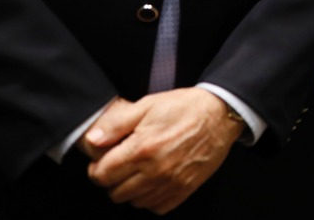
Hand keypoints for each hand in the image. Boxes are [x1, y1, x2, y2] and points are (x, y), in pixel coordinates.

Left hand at [82, 88, 244, 214]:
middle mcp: (154, 170)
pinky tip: (154, 181)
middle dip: (113, 180)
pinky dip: (150, 198)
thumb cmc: (184, 107)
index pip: (101, 175)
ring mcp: (170, 183)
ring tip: (139, 170)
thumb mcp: (147, 105)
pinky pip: (156, 207)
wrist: (220, 115)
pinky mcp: (184, 190)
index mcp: (141, 149)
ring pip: (134, 202)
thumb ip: (117, 124)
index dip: (97, 168)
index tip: (104, 160)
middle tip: (122, 164)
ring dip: (131, 189)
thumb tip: (93, 140)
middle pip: (115, 193)